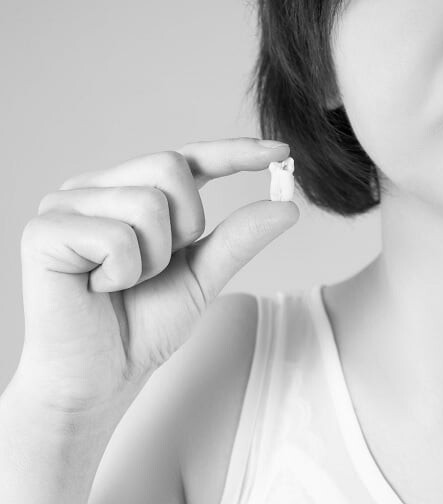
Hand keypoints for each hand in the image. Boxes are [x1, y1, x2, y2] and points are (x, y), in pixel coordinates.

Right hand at [17, 137, 297, 414]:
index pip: (188, 157)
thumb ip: (239, 239)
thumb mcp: (204, 277)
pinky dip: (124, 272)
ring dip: (153, 258)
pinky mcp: (44, 230)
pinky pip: (116, 236)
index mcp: (132, 192)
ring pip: (147, 202)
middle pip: (170, 165)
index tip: (280, 151)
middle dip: (185, 226)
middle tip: (157, 266)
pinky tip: (99, 289)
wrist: (100, 377)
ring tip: (125, 282)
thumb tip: (288, 207)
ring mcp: (66, 205)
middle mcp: (98, 188)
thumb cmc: (143, 325)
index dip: (234, 152)